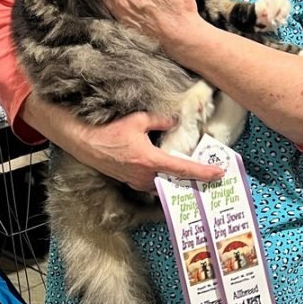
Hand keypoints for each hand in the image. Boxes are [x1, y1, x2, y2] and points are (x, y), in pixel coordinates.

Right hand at [23, 95, 223, 192]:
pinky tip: (171, 171)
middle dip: (195, 180)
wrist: (83, 142)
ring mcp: (137, 182)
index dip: (203, 172)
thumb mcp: (138, 119)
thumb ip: (160, 120)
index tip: (219, 172)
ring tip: (195, 174)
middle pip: (177, 182)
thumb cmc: (108, 130)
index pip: (183, 169)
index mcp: (150, 161)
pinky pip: (153, 183)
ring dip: (179, 180)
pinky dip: (165, 178)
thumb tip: (175, 121)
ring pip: (165, 184)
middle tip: (212, 176)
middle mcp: (145, 176)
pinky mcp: (131, 182)